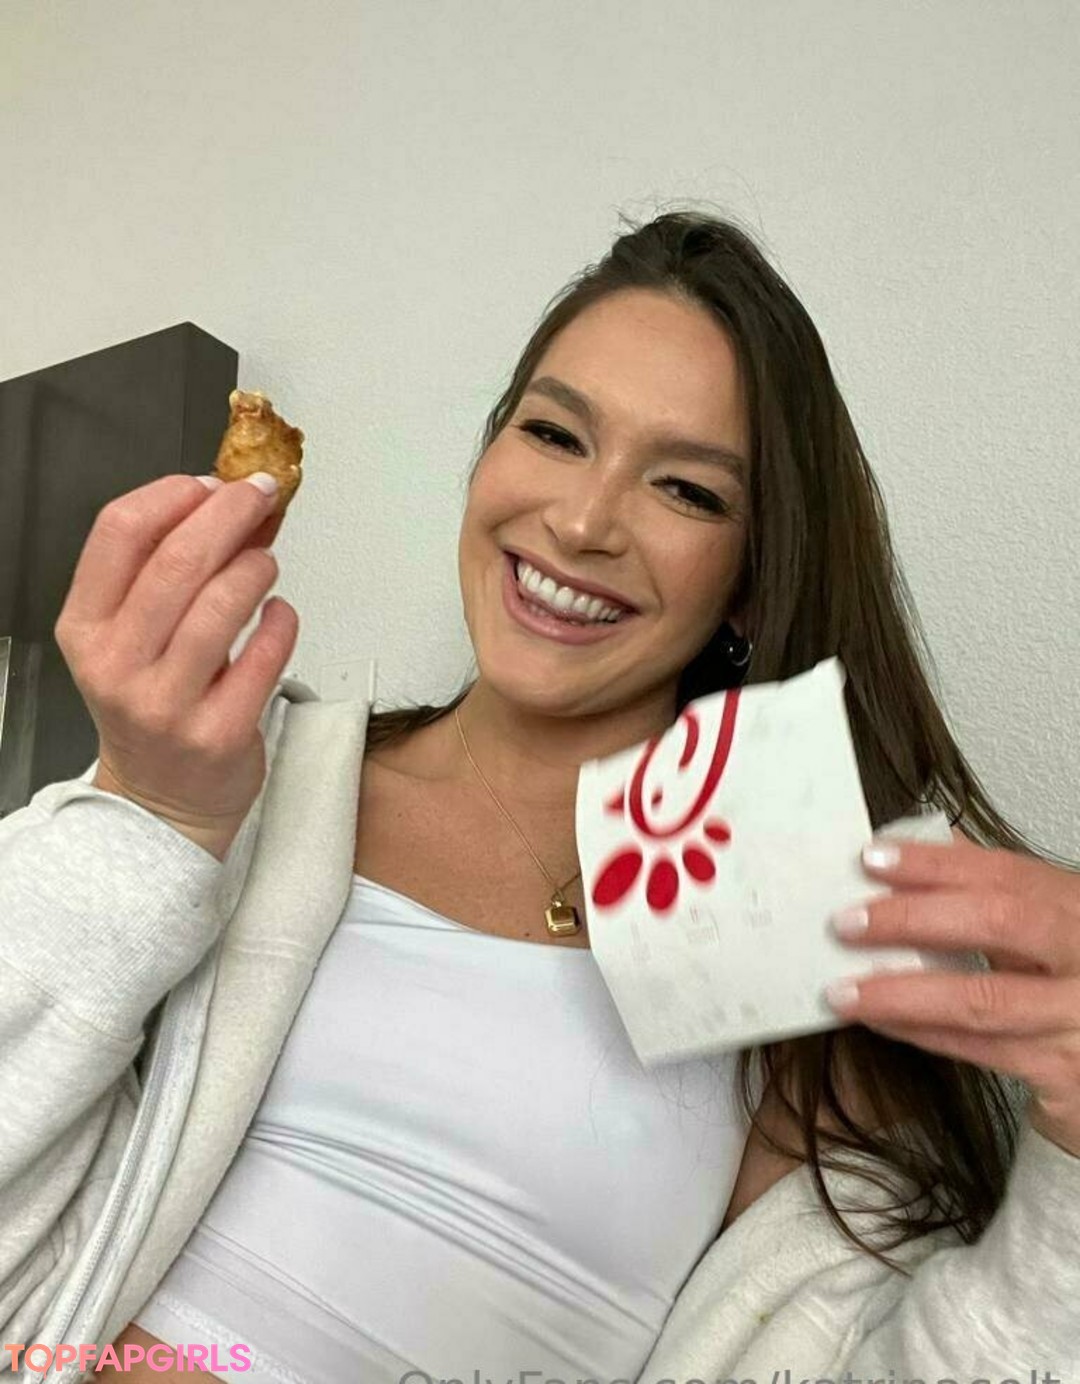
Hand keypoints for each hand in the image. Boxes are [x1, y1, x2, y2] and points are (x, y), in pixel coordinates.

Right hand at [55, 473, 298, 860]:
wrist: (162, 803)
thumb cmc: (152, 706)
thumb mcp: (130, 638)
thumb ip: (166, 572)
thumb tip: (228, 501)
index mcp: (86, 628)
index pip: (119, 532)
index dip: (173, 493)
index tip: (210, 483)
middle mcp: (118, 664)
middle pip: (176, 561)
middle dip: (229, 514)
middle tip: (261, 495)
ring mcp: (167, 703)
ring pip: (221, 604)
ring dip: (256, 566)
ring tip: (265, 562)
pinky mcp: (219, 733)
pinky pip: (263, 657)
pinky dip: (281, 621)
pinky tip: (280, 614)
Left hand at [824, 829, 1079, 1158]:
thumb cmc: (1073, 982)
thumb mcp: (1046, 926)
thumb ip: (989, 886)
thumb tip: (914, 845)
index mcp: (1076, 907)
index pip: (1003, 872)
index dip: (934, 864)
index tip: (873, 859)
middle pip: (999, 922)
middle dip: (913, 918)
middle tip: (847, 922)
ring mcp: (1079, 1016)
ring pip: (982, 998)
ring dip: (901, 992)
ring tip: (845, 989)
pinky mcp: (1065, 1070)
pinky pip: (980, 1049)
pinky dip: (921, 1032)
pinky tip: (881, 1021)